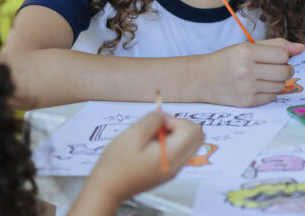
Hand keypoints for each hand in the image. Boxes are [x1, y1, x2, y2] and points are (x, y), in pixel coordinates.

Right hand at [84, 112, 203, 205]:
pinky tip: (149, 146)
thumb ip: (154, 119)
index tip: (156, 126)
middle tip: (156, 129)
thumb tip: (165, 117)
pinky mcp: (167, 171)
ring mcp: (173, 170)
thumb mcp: (134, 133)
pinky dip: (169, 143)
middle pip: (197, 137)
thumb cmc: (117, 162)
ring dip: (173, 134)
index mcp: (172, 156)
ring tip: (150, 138)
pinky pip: (178, 151)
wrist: (107, 187)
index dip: (175, 121)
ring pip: (188, 143)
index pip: (193, 130)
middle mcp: (178, 165)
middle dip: (179, 126)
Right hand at [199, 38, 303, 106]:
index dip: (282, 56)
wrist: (201, 78)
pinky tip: (258, 87)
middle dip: (285, 69)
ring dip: (277, 81)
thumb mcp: (247, 46)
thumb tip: (301, 48)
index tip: (274, 57)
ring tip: (264, 77)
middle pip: (285, 71)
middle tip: (273, 67)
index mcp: (247, 51)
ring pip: (281, 85)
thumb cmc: (226, 60)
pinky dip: (270, 92)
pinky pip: (272, 97)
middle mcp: (247, 70)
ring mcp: (247, 87)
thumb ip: (274, 45)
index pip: (282, 54)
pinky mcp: (247, 102)